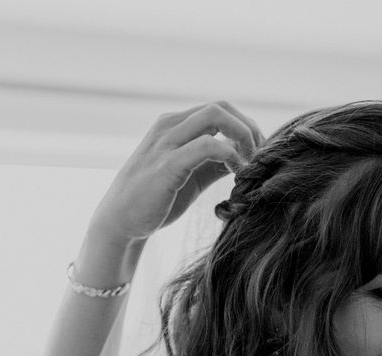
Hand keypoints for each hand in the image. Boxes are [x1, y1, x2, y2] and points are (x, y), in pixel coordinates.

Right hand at [89, 101, 263, 240]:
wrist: (121, 221)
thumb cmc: (157, 199)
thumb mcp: (192, 175)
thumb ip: (215, 162)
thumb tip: (244, 157)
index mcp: (176, 125)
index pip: (220, 110)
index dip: (246, 128)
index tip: (258, 155)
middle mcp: (170, 126)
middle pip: (221, 107)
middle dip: (249, 130)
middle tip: (259, 159)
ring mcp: (167, 142)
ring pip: (215, 116)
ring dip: (243, 138)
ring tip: (251, 167)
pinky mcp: (168, 164)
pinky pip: (207, 146)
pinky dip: (231, 157)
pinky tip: (237, 176)